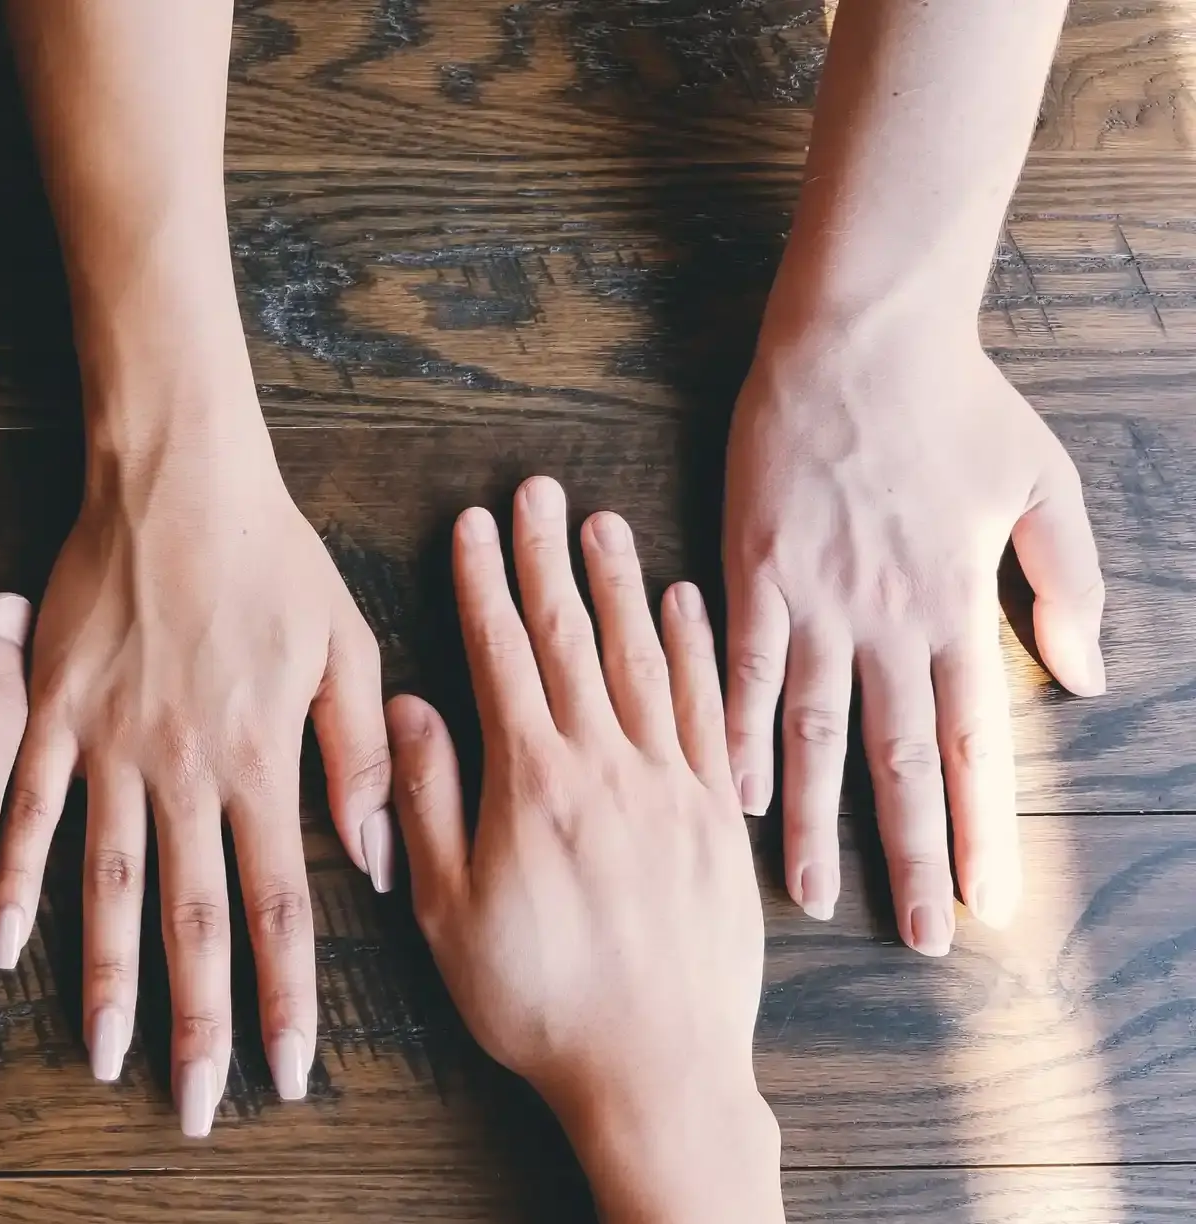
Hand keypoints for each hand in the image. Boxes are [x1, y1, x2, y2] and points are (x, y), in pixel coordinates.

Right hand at [0, 418, 390, 1136]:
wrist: (174, 473)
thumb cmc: (271, 554)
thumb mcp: (345, 645)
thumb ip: (359, 757)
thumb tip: (378, 861)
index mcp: (260, 758)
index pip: (280, 906)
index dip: (286, 998)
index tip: (288, 1071)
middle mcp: (184, 768)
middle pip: (193, 919)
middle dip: (199, 1022)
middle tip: (197, 1105)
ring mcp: (109, 743)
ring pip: (107, 885)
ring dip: (106, 978)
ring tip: (105, 1056)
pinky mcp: (52, 711)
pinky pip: (27, 810)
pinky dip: (16, 880)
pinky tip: (5, 946)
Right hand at [390, 477, 779, 1223]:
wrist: (658, 1072)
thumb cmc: (539, 1003)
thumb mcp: (448, 912)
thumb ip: (426, 802)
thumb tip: (406, 708)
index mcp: (533, 783)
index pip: (502, 656)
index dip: (483, 584)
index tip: (474, 524)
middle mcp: (608, 766)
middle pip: (573, 639)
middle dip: (548, 559)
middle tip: (538, 490)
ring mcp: (673, 787)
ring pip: (644, 660)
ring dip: (620, 586)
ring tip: (603, 524)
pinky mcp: (718, 818)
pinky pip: (709, 711)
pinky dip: (696, 650)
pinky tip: (685, 606)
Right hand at [723, 321, 1104, 951]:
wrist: (858, 337)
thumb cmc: (956, 403)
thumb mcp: (1044, 484)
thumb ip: (1066, 584)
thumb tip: (1088, 678)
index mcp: (957, 606)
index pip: (972, 741)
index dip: (981, 828)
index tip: (990, 903)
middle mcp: (887, 619)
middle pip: (897, 759)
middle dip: (911, 856)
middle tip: (918, 937)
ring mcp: (814, 599)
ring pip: (815, 731)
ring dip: (813, 821)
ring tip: (808, 896)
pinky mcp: (753, 570)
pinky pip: (742, 668)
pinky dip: (737, 734)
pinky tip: (731, 793)